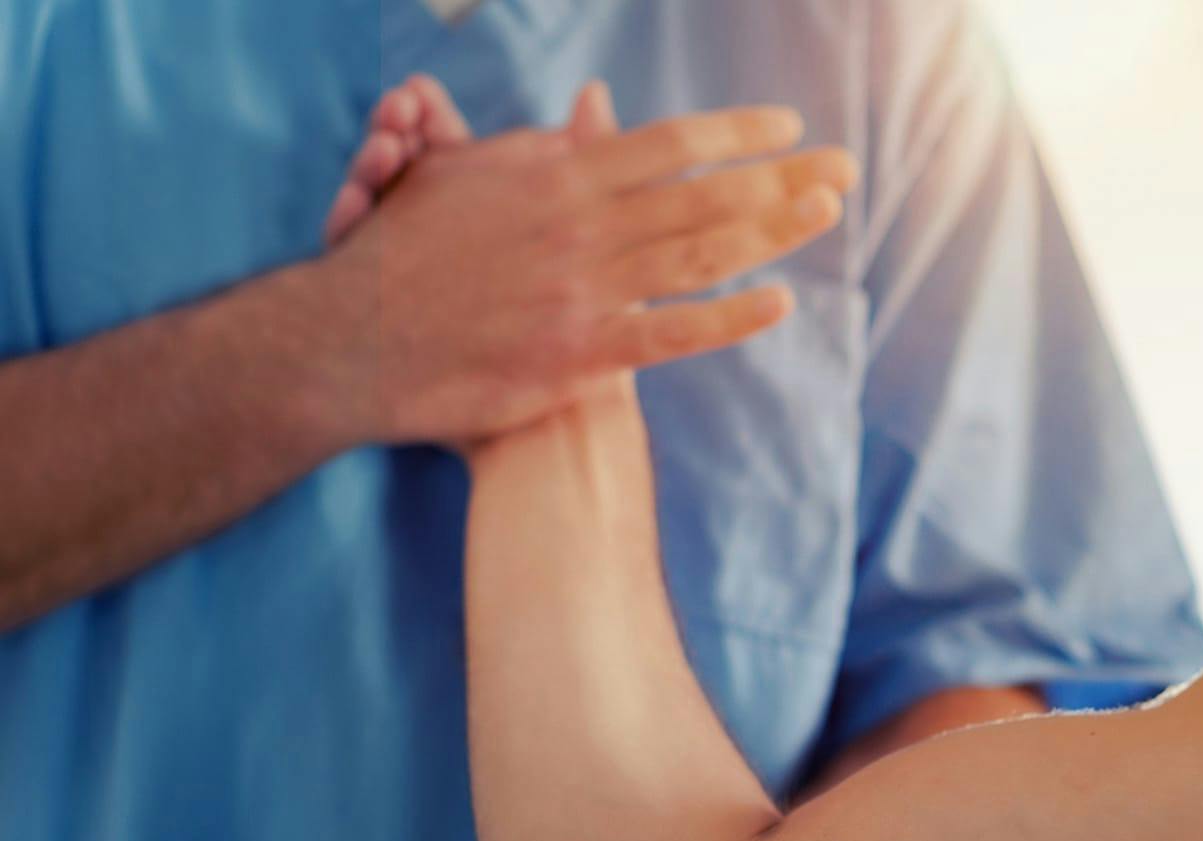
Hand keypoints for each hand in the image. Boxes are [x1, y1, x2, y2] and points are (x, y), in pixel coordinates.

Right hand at [309, 84, 857, 449]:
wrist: (353, 340)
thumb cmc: (406, 254)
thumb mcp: (466, 176)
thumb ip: (543, 148)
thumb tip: (596, 119)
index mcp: (557, 177)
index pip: (669, 143)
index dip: (737, 133)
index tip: (789, 129)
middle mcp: (581, 227)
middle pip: (705, 194)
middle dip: (782, 177)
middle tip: (846, 166)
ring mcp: (584, 292)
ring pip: (699, 255)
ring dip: (772, 230)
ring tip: (826, 213)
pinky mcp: (578, 356)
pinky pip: (670, 336)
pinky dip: (728, 318)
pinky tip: (778, 303)